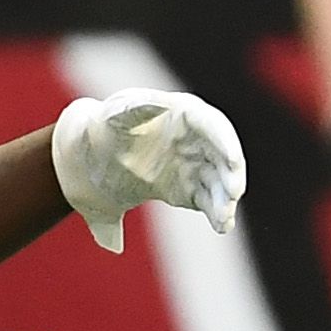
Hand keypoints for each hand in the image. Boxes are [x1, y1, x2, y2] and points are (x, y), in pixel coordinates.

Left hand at [52, 88, 248, 253]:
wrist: (97, 155)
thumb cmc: (108, 127)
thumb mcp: (116, 115)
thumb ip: (135, 109)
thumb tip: (159, 103)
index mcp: (185, 113)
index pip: (213, 124)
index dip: (226, 142)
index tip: (233, 160)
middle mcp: (198, 139)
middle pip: (224, 155)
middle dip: (231, 175)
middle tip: (233, 194)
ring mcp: (196, 165)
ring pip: (220, 182)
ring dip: (225, 200)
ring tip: (223, 219)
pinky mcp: (190, 189)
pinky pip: (209, 202)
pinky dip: (217, 214)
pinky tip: (221, 226)